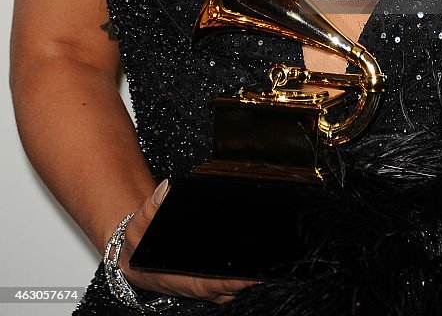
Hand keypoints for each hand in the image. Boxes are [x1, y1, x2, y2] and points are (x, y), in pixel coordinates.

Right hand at [119, 181, 258, 303]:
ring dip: (250, 273)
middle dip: (251, 275)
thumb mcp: (138, 226)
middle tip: (271, 256)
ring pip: (234, 285)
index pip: (215, 284)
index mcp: (184, 279)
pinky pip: (231, 278)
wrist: (135, 254)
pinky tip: (257, 250)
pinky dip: (244, 269)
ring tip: (270, 253)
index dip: (235, 281)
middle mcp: (198, 285)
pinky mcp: (210, 277)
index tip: (254, 273)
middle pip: (232, 287)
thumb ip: (150, 208)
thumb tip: (165, 189)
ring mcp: (206, 283)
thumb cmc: (138, 245)